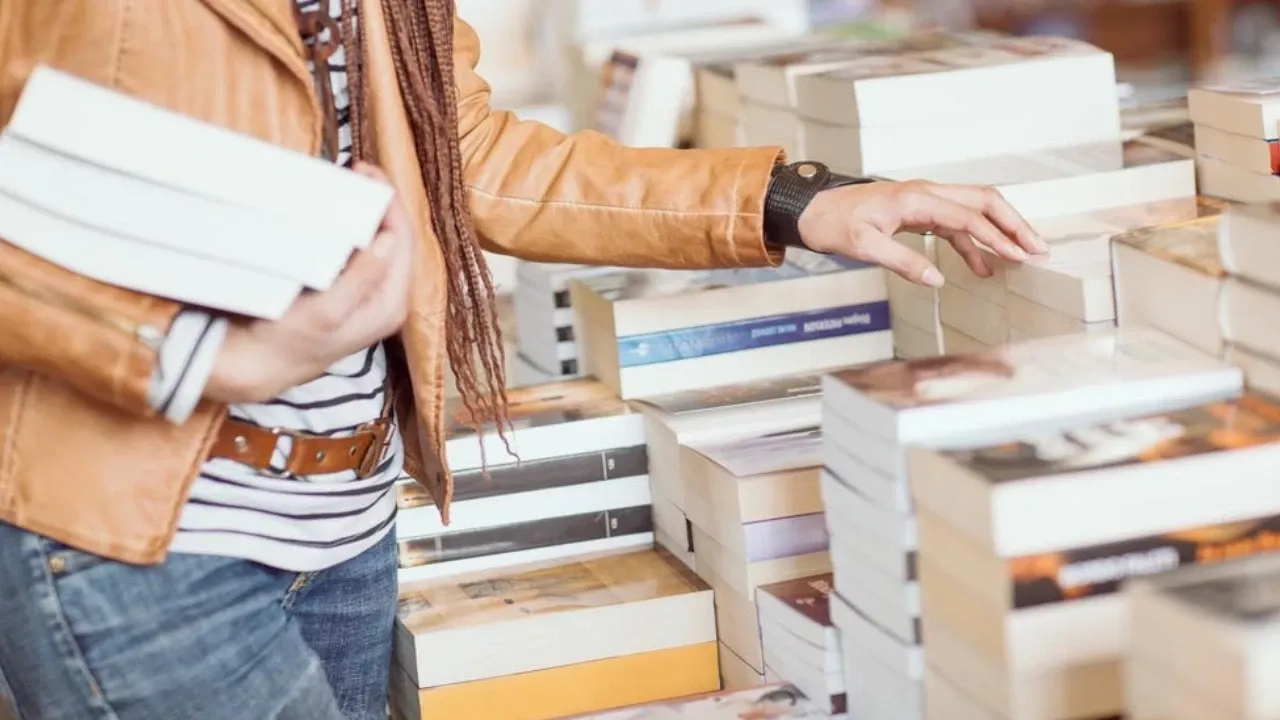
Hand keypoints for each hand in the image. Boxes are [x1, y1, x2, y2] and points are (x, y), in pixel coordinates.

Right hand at [205, 163, 413, 403]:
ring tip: (350, 184)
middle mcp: (387, 298)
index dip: (389, 202)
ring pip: (380, 241)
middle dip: (380, 202)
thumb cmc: (287, 341)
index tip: (367, 172)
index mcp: (390, 302)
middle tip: (357, 172)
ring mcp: (370, 295)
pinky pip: (362, 249)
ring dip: (367, 212)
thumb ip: (361, 277)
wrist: (256, 365)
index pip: (403, 239)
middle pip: (396, 237)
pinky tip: (339, 212)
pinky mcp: (350, 291)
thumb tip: (389, 239)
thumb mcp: (325, 311)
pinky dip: (354, 227)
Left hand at [797, 180, 1045, 287]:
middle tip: (1038, 248)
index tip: (1020, 256)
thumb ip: (902, 262)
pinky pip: (955, 223)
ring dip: (999, 230)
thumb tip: (936, 280)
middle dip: (1014, 224)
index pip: (969, 217)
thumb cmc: (834, 224)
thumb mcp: (864, 247)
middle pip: (983, 201)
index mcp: (918, 199)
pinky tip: (981, 267)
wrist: (813, 209)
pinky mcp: (919, 211)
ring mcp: (925, 200)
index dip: (998, 238)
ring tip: (1022, 256)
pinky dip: (972, 242)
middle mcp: (927, 193)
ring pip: (974, 209)